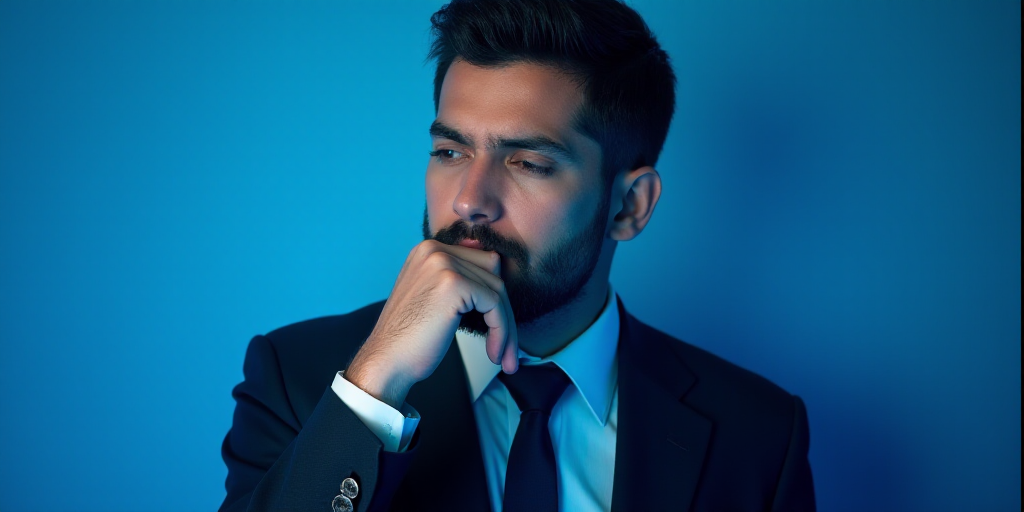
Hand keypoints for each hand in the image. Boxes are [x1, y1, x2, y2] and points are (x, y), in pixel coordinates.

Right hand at [345, 240, 518, 408]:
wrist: (386, 363)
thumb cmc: (410, 340)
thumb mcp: (433, 299)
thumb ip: (458, 282)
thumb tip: (497, 277)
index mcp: (428, 251)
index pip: (480, 263)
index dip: (494, 297)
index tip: (500, 329)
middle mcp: (434, 250)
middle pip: (493, 272)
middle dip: (505, 311)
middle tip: (507, 346)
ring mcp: (442, 264)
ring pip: (498, 290)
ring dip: (506, 327)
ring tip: (505, 357)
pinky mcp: (452, 284)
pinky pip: (495, 305)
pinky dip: (501, 332)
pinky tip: (494, 354)